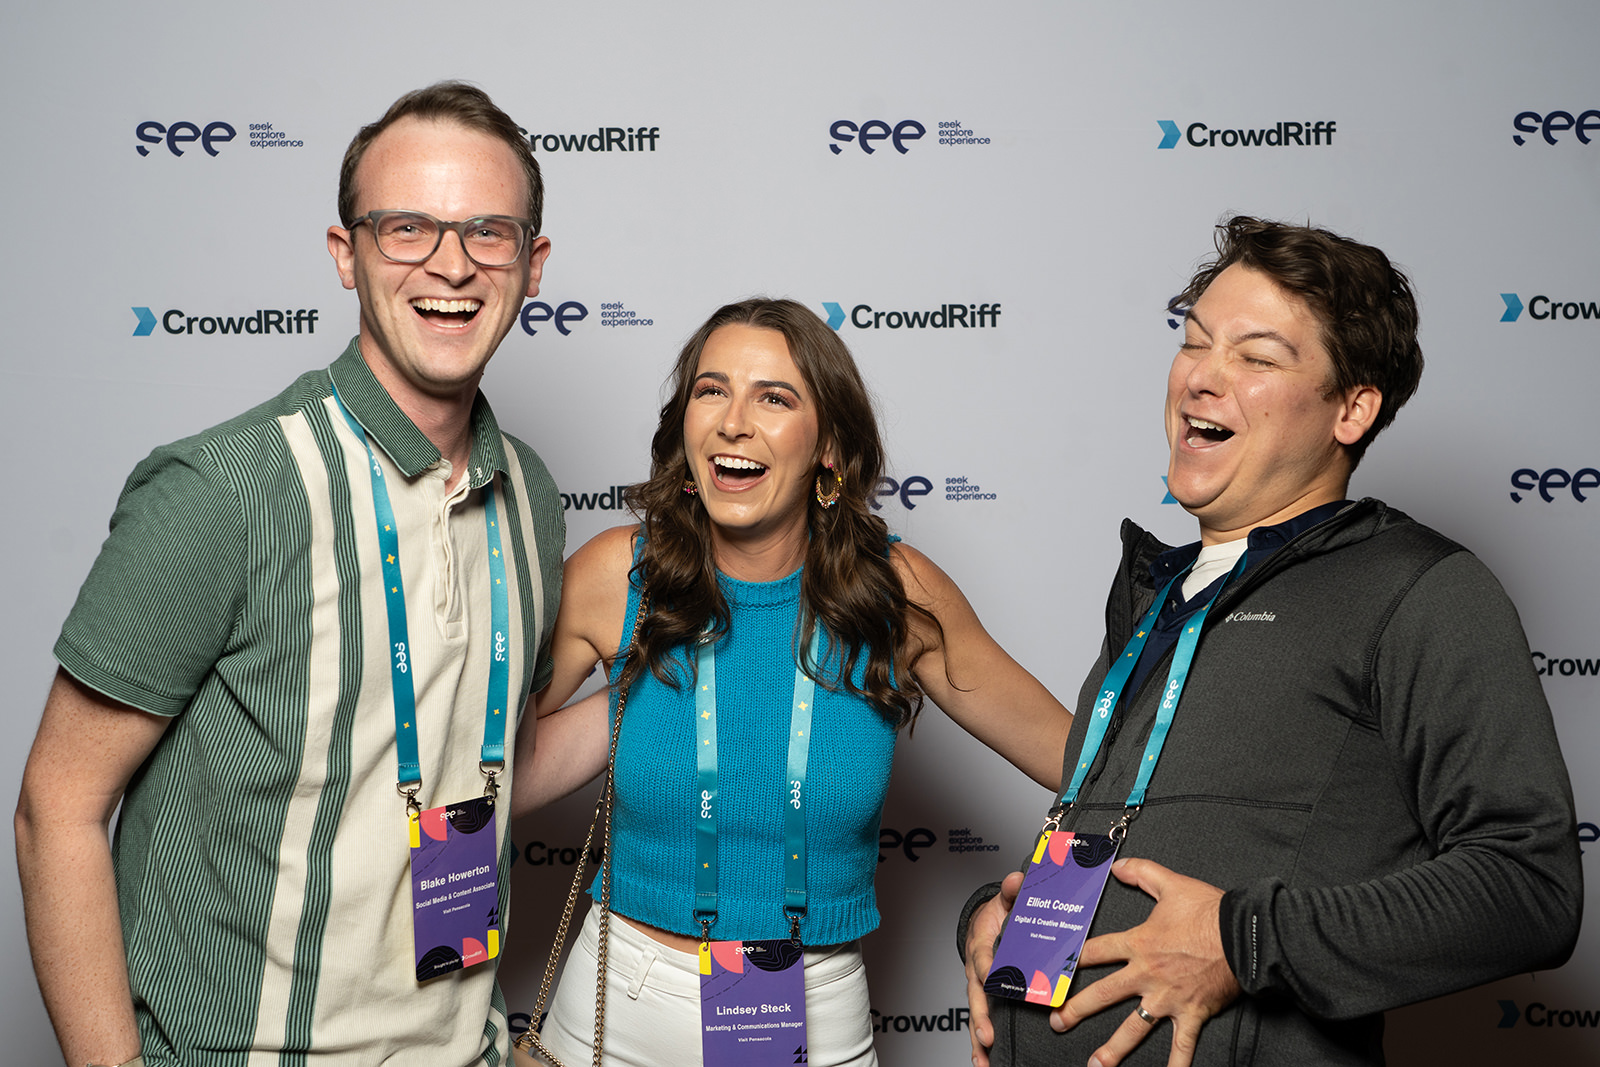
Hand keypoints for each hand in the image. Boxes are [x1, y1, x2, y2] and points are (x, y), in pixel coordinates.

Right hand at [964, 870, 1023, 1066]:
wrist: (983, 923)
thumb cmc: (996, 915)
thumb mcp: (1005, 899)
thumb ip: (1012, 891)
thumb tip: (1017, 880)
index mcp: (981, 944)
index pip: (982, 958)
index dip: (987, 968)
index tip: (995, 979)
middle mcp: (976, 968)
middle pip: (975, 994)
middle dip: (980, 1015)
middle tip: (988, 1034)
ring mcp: (977, 986)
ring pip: (974, 1013)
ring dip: (977, 1035)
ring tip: (983, 1058)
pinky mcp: (983, 997)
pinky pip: (979, 1020)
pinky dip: (979, 1041)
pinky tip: (984, 1060)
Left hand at [1051, 858, 1239, 1066]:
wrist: (1244, 935)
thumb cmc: (1210, 911)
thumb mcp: (1171, 884)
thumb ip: (1142, 872)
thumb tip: (1119, 864)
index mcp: (1139, 944)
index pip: (1095, 952)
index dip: (1071, 959)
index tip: (1052, 970)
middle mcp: (1147, 975)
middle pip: (1103, 994)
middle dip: (1077, 1009)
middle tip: (1057, 1022)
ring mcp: (1167, 998)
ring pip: (1133, 1027)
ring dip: (1114, 1048)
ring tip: (1095, 1063)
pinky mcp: (1191, 1013)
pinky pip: (1182, 1045)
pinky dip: (1176, 1065)